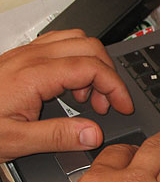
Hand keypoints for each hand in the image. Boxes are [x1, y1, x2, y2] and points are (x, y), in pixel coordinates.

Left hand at [0, 29, 133, 161]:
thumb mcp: (14, 142)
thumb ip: (58, 137)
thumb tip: (94, 134)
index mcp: (33, 75)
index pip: (91, 67)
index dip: (115, 86)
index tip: (123, 105)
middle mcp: (31, 57)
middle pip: (90, 47)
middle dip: (108, 74)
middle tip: (106, 104)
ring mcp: (25, 53)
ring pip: (77, 39)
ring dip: (92, 64)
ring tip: (86, 96)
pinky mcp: (21, 56)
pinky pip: (60, 42)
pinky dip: (76, 58)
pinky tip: (68, 84)